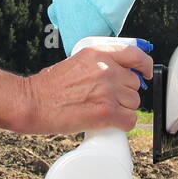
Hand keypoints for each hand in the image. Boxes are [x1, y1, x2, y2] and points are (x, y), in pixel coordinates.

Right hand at [19, 42, 153, 134]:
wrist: (32, 102)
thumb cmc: (48, 86)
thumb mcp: (76, 62)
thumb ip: (99, 65)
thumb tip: (118, 76)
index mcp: (98, 53)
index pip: (135, 55)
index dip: (144, 66)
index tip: (145, 73)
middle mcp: (106, 69)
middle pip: (134, 85)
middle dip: (124, 94)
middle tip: (106, 100)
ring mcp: (108, 90)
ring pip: (133, 104)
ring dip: (122, 110)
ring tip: (102, 111)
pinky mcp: (106, 111)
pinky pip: (129, 120)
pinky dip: (122, 125)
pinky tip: (109, 123)